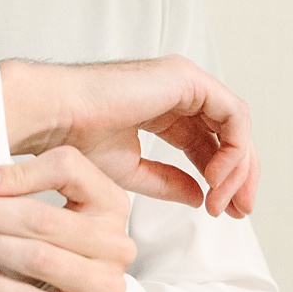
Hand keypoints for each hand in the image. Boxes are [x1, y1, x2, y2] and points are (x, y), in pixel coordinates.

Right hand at [1, 55, 257, 216]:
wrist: (53, 117)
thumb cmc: (74, 139)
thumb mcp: (131, 170)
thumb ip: (167, 182)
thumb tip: (200, 198)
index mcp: (166, 108)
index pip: (210, 142)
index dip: (222, 178)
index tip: (223, 211)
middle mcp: (181, 91)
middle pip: (229, 134)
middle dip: (239, 175)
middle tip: (238, 211)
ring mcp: (186, 82)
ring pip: (236, 126)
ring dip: (236, 168)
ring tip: (220, 201)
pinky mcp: (188, 80)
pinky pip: (233, 116)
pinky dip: (233, 150)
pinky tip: (215, 178)